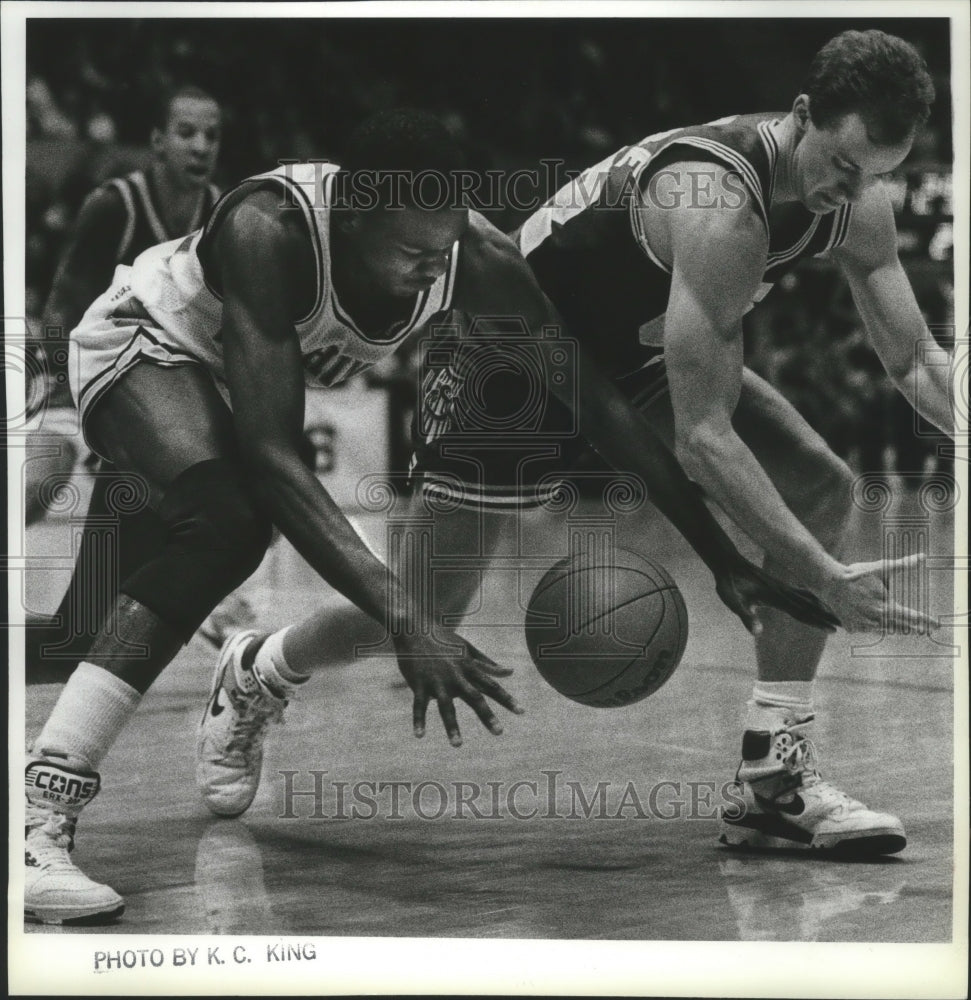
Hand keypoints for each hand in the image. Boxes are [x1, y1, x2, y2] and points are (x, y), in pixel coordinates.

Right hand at [394, 632, 522, 746]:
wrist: (415, 628)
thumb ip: (488, 663)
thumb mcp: (468, 649)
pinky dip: (419, 720)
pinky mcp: (419, 683)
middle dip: (487, 715)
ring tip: (458, 745)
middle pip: (474, 697)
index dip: (507, 699)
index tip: (521, 712)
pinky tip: (419, 735)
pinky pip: (419, 705)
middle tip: (499, 732)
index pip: (492, 685)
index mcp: (468, 667)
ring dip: (452, 726)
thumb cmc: (443, 639)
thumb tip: (510, 672)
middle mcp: (456, 675)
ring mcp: (437, 680)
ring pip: (446, 707)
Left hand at [715, 557, 841, 635]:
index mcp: (774, 597)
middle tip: (844, 626)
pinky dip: (810, 597)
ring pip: (806, 598)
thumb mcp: (733, 601)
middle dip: (825, 616)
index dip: (817, 622)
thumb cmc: (728, 583)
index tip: (833, 630)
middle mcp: (781, 591)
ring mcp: (780, 587)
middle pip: (808, 606)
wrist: (727, 562)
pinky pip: (798, 592)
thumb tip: (758, 634)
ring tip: (836, 613)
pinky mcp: (776, 585)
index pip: (800, 613)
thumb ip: (746, 616)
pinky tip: (816, 600)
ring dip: (821, 606)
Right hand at [818, 553, 938, 632]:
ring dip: (893, 626)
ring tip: (900, 624)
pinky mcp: (853, 628)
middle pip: (901, 628)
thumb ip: (903, 565)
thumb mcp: (882, 568)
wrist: (830, 582)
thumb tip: (922, 557)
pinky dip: (872, 625)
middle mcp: (877, 620)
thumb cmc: (857, 575)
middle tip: (921, 627)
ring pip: (884, 630)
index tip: (938, 625)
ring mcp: (864, 626)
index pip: (914, 618)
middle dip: (912, 627)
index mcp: (887, 607)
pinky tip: (871, 617)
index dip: (927, 622)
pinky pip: (867, 629)